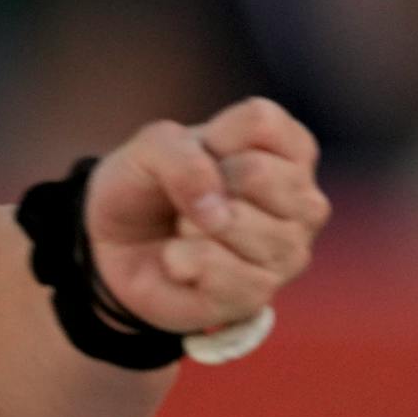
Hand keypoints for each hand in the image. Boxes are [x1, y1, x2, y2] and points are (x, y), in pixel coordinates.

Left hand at [84, 97, 331, 335]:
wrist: (113, 248)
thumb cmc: (146, 188)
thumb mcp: (146, 149)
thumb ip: (179, 155)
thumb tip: (218, 211)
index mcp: (289, 152)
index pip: (262, 122)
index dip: (212, 136)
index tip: (201, 155)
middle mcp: (304, 202)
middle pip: (256, 173)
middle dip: (202, 183)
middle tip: (190, 200)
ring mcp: (289, 251)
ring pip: (236, 222)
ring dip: (189, 224)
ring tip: (186, 231)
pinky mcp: (258, 294)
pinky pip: (220, 270)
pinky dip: (182, 261)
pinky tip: (180, 262)